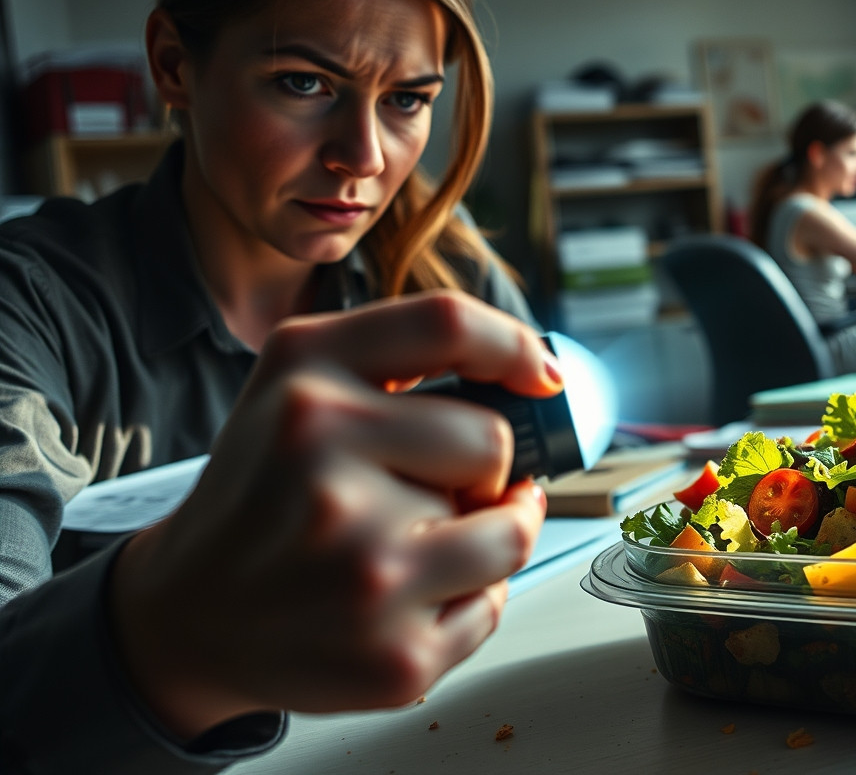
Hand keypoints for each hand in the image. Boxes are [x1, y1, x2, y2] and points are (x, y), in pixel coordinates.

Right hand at [109, 290, 562, 738]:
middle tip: (420, 492)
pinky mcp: (394, 655)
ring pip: (510, 529)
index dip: (515, 345)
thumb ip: (406, 357)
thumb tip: (540, 376)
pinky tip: (402, 598)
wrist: (189, 615)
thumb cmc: (268, 492)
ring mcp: (361, 564)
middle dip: (478, 469)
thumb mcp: (298, 388)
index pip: (447, 324)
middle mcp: (321, 461)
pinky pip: (493, 603)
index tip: (543, 377)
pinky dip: (467, 598)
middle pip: (492, 443)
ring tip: (418, 544)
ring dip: (485, 534)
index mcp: (303, 378)